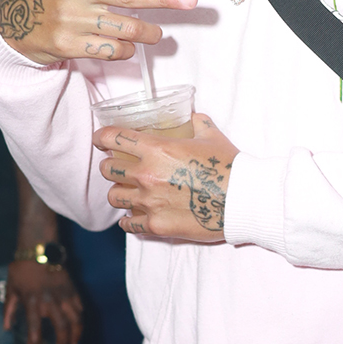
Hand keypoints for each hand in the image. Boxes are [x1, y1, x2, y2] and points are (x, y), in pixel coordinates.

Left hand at [3, 259, 83, 343]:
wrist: (39, 249)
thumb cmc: (21, 269)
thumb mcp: (11, 288)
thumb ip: (9, 309)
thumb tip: (6, 328)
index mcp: (32, 301)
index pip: (34, 326)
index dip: (34, 341)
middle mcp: (50, 300)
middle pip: (61, 326)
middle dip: (62, 342)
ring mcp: (63, 295)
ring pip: (75, 318)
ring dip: (76, 333)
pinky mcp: (72, 289)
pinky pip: (79, 307)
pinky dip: (80, 318)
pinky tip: (78, 326)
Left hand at [96, 112, 238, 242]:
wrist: (242, 202)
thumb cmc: (229, 168)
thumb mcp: (212, 137)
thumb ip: (198, 124)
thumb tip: (194, 117)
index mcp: (156, 149)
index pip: (112, 138)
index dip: (101, 137)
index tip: (100, 139)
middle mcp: (146, 175)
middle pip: (107, 169)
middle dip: (110, 166)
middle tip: (118, 167)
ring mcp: (149, 202)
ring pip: (114, 197)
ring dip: (119, 192)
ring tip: (128, 192)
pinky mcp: (156, 226)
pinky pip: (128, 224)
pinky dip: (129, 220)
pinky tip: (134, 217)